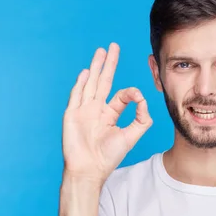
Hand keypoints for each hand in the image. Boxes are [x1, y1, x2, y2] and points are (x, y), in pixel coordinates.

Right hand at [62, 43, 152, 181]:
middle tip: (113, 46)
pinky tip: (86, 73)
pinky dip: (81, 84)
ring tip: (100, 51)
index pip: (120, 96)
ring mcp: (83, 111)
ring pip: (90, 84)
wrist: (89, 169)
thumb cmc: (108, 156)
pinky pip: (76, 96)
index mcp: (109, 114)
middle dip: (108, 64)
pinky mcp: (72, 115)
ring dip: (95, 67)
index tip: (137, 96)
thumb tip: (143, 100)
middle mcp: (96, 110)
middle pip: (103, 82)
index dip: (131, 93)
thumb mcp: (131, 136)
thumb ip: (141, 119)